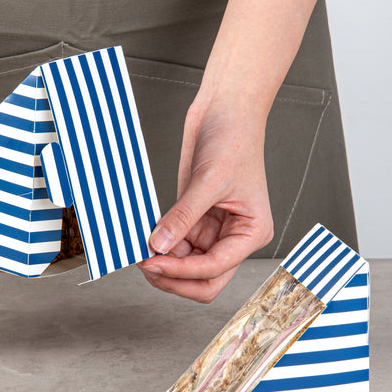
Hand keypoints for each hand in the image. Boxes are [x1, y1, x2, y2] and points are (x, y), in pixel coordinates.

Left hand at [139, 100, 273, 302]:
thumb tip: (159, 245)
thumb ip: (183, 216)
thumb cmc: (234, 140)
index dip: (183, 271)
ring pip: (187, 267)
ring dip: (164, 263)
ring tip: (141, 250)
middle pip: (205, 280)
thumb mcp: (208, 180)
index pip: (216, 268)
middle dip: (176, 278)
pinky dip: (160, 246)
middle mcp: (233, 237)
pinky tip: (145, 238)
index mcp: (251, 232)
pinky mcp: (194, 220)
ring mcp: (212, 231)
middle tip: (147, 266)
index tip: (154, 262)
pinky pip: (175, 245)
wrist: (226, 111)